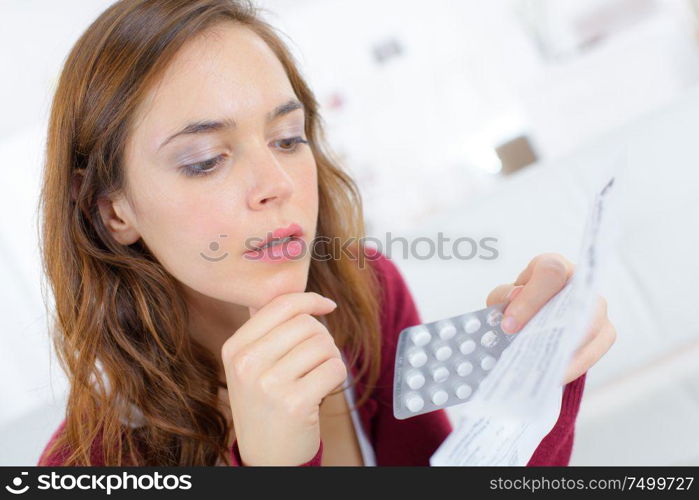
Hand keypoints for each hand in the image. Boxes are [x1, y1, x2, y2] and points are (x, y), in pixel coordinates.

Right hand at [220, 292, 344, 464]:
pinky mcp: (295, 403)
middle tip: (315, 360)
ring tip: (315, 377)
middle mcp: (247, 364)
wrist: (266, 457)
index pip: (281, 305)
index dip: (311, 300)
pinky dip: (336, 376)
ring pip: (324, 344)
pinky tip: (322, 389)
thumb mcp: (249, 366)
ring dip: (329, 359)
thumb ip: (263, 328)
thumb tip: (280, 286)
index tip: (327, 306)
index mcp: (235, 348)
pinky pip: (334, 368)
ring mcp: (269, 384)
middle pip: (307, 323)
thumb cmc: (265, 405)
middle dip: (322, 338)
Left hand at [486, 253, 616, 384]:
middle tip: (525, 351)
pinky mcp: (604, 332)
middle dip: (552, 328)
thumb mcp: (502, 297)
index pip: (551, 272)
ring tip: (541, 370)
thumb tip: (516, 296)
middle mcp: (581, 283)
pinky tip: (555, 376)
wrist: (528, 319)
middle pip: (580, 302)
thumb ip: (504, 296)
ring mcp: (597, 308)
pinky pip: (597, 350)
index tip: (509, 325)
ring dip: (565, 351)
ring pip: (593, 327)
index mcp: (553, 266)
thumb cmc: (517, 304)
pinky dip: (575, 365)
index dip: (531, 299)